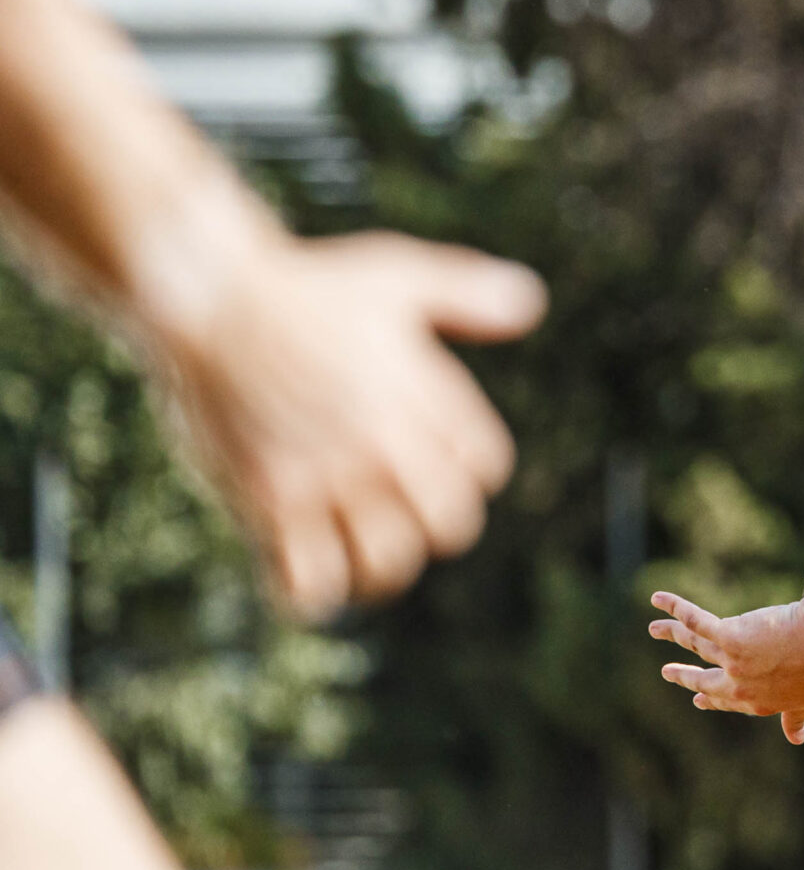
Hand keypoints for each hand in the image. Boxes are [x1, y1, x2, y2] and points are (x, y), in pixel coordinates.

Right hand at [147, 231, 543, 617]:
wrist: (208, 296)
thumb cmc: (307, 287)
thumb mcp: (400, 276)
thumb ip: (470, 295)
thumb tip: (530, 306)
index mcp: (427, 400)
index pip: (485, 469)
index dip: (467, 473)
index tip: (430, 465)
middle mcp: (387, 445)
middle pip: (449, 528)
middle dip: (430, 528)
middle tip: (397, 518)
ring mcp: (329, 478)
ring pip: (386, 566)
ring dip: (378, 570)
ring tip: (356, 554)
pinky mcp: (269, 501)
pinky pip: (308, 583)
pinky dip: (312, 593)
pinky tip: (303, 571)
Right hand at [651, 591, 803, 742]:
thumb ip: (797, 715)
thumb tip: (798, 739)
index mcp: (759, 702)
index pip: (729, 701)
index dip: (714, 699)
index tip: (700, 699)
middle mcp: (741, 686)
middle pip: (704, 678)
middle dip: (684, 676)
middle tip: (667, 671)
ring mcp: (733, 663)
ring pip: (695, 644)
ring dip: (671, 633)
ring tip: (653, 629)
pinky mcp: (730, 636)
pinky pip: (695, 621)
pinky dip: (675, 609)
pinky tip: (659, 600)